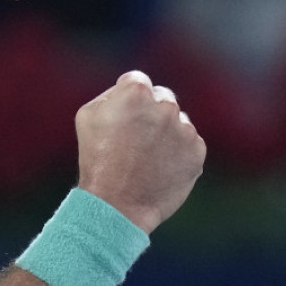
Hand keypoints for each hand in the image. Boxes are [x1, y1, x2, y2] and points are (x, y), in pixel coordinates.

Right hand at [75, 70, 205, 233]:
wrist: (116, 204)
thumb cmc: (96, 157)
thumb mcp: (88, 114)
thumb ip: (113, 93)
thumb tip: (130, 90)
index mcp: (136, 93)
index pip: (137, 81)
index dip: (127, 99)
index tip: (122, 118)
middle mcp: (165, 106)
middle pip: (161, 98)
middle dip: (150, 112)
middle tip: (135, 138)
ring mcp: (184, 129)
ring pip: (177, 122)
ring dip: (165, 133)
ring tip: (146, 158)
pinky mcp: (197, 152)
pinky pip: (189, 143)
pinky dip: (178, 152)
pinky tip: (159, 167)